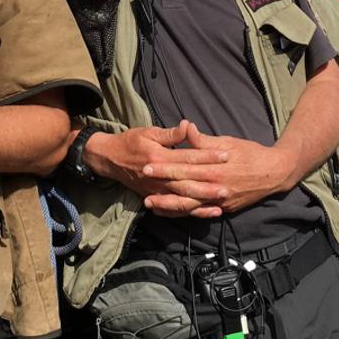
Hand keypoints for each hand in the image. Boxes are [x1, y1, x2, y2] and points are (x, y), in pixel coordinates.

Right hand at [85, 124, 229, 217]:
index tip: (225, 155)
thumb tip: (188, 126)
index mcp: (159, 157)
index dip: (207, 156)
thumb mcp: (149, 132)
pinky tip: (207, 212)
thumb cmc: (131, 142)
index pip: (188, 157)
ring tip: (221, 201)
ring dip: (203, 201)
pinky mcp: (156, 198)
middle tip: (228, 185)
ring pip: (183, 198)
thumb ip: (170, 133)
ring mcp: (157, 190)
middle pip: (188, 181)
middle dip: (209, 184)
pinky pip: (176, 209)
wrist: (110, 159)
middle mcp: (159, 177)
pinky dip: (192, 212)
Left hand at [140, 120, 302, 215]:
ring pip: (189, 206)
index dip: (164, 167)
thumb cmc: (250, 153)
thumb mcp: (227, 142)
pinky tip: (173, 214)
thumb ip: (204, 140)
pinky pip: (200, 213)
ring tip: (151, 205)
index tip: (148, 165)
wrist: (274, 173)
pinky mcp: (223, 209)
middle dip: (161, 187)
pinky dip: (185, 214)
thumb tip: (186, 127)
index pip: (183, 167)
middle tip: (142, 187)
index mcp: (213, 168)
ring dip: (169, 206)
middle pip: (182, 188)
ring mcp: (219, 201)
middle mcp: (214, 186)